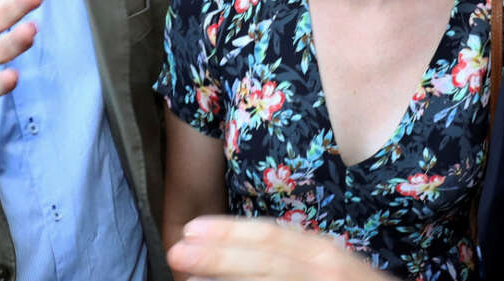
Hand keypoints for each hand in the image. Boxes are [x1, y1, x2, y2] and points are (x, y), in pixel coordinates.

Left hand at [167, 216, 394, 280]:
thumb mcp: (326, 266)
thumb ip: (289, 258)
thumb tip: (230, 258)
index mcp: (323, 251)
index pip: (272, 236)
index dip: (229, 231)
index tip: (192, 228)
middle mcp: (325, 269)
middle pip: (266, 260)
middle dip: (219, 254)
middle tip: (177, 249)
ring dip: (228, 279)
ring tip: (188, 280)